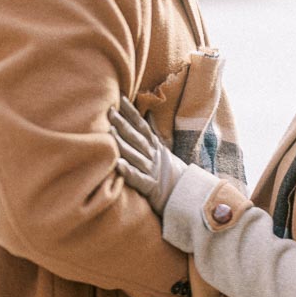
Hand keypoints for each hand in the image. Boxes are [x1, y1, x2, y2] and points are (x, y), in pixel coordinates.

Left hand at [109, 97, 185, 214]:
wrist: (185, 197)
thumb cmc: (169, 174)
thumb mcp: (162, 153)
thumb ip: (151, 137)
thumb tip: (146, 117)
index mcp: (156, 147)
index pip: (142, 126)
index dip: (132, 113)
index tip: (120, 99)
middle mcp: (153, 156)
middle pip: (137, 138)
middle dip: (123, 124)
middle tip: (110, 111)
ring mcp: (152, 171)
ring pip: (135, 154)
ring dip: (122, 143)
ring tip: (110, 132)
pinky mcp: (150, 187)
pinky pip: (138, 178)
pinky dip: (129, 171)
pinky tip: (118, 165)